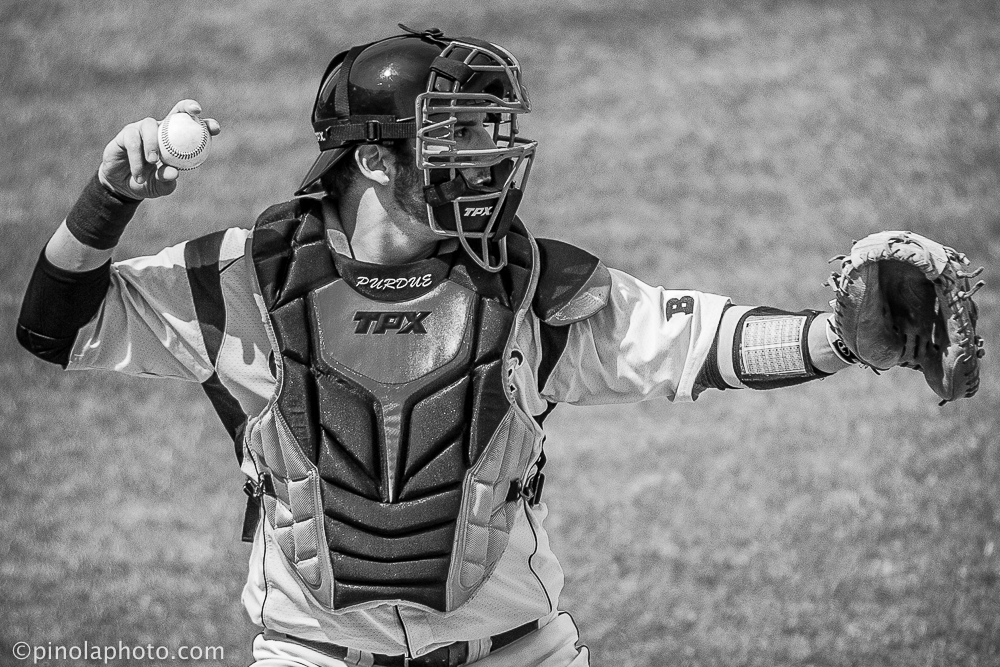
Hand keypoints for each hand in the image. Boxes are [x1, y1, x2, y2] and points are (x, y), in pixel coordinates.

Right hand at [97, 99, 221, 199]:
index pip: (193, 129)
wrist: (123, 187)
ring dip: (152, 144)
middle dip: (187, 107)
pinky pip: (132, 140)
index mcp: (177, 142)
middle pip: (176, 111)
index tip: (215, 128)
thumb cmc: (148, 183)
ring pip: (149, 126)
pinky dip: (136, 158)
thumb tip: (174, 172)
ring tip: (152, 161)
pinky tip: (138, 174)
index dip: (206, 124)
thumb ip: (167, 179)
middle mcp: (161, 130)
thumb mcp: (161, 185)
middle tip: (195, 112)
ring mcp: (143, 129)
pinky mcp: (126, 134)